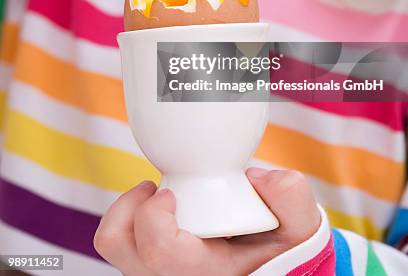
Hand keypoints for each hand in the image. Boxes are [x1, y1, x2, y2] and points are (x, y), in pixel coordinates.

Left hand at [94, 168, 320, 275]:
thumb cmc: (280, 251)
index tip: (169, 193)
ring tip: (158, 197)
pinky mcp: (147, 265)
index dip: (153, 215)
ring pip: (114, 241)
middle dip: (131, 205)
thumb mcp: (300, 228)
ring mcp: (156, 274)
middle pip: (117, 244)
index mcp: (202, 273)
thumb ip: (289, 196)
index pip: (158, 252)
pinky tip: (167, 208)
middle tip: (159, 190)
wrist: (274, 269)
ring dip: (128, 210)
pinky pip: (122, 240)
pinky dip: (133, 217)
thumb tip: (256, 177)